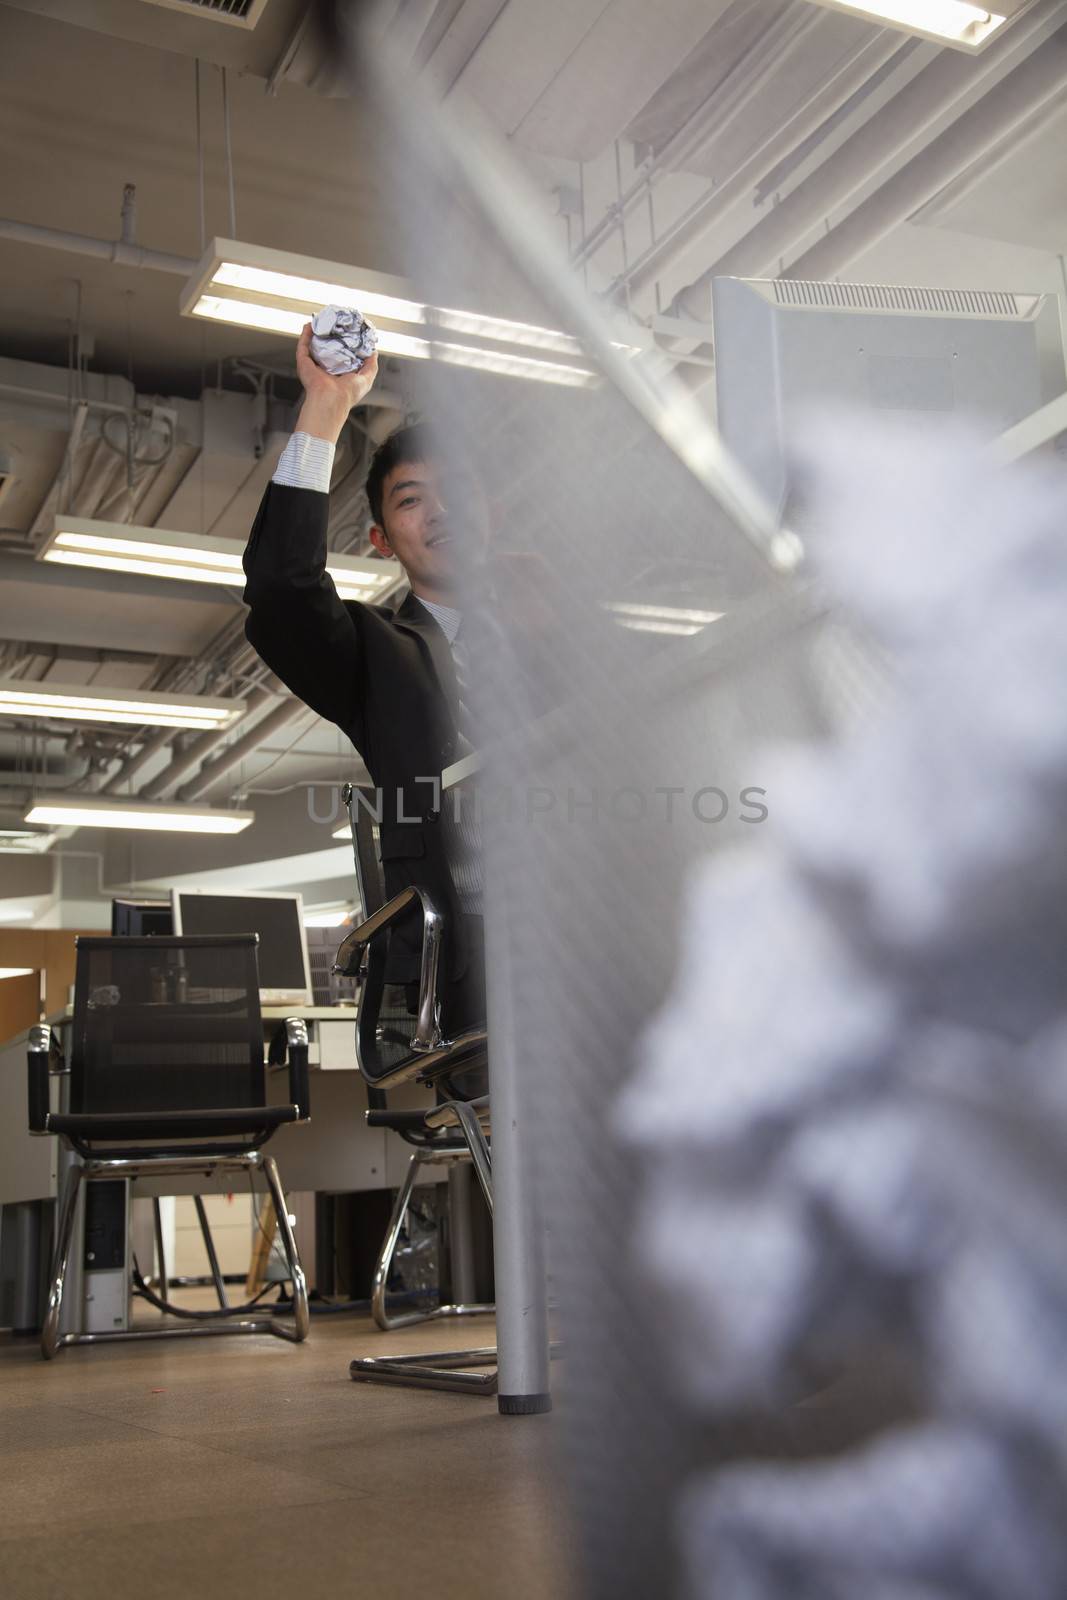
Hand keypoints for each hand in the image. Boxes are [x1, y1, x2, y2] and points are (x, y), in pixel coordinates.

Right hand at [294, 322, 378, 442]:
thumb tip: (373, 351)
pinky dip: (305, 334)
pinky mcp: (303, 363)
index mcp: (339, 373)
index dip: (344, 342)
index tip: (348, 330)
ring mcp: (313, 366)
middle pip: (326, 347)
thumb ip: (371, 364)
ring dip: (315, 332)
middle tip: (334, 321)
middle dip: (329, 334)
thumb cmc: (348, 393)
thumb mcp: (367, 378)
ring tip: (321, 319)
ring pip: (313, 345)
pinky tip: (310, 325)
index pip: (341, 354)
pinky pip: (303, 345)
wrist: (332, 400)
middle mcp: (325, 369)